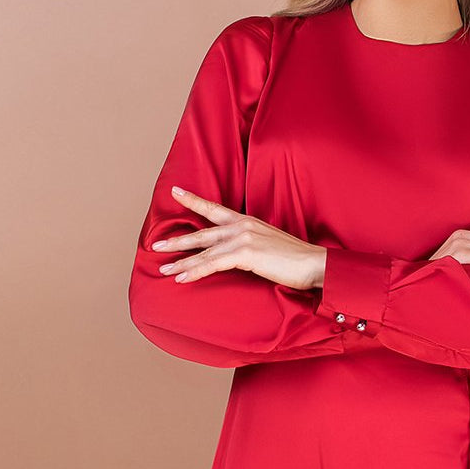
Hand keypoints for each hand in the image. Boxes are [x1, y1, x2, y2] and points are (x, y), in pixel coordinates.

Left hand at [151, 187, 324, 289]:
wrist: (313, 264)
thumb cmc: (295, 258)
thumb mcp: (269, 244)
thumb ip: (250, 245)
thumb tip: (237, 254)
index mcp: (247, 221)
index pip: (215, 209)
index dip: (194, 200)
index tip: (176, 191)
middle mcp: (241, 226)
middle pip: (202, 233)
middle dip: (177, 239)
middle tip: (156, 243)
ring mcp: (243, 239)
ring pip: (203, 252)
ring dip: (181, 262)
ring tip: (162, 269)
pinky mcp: (245, 254)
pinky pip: (212, 264)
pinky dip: (195, 271)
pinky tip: (181, 277)